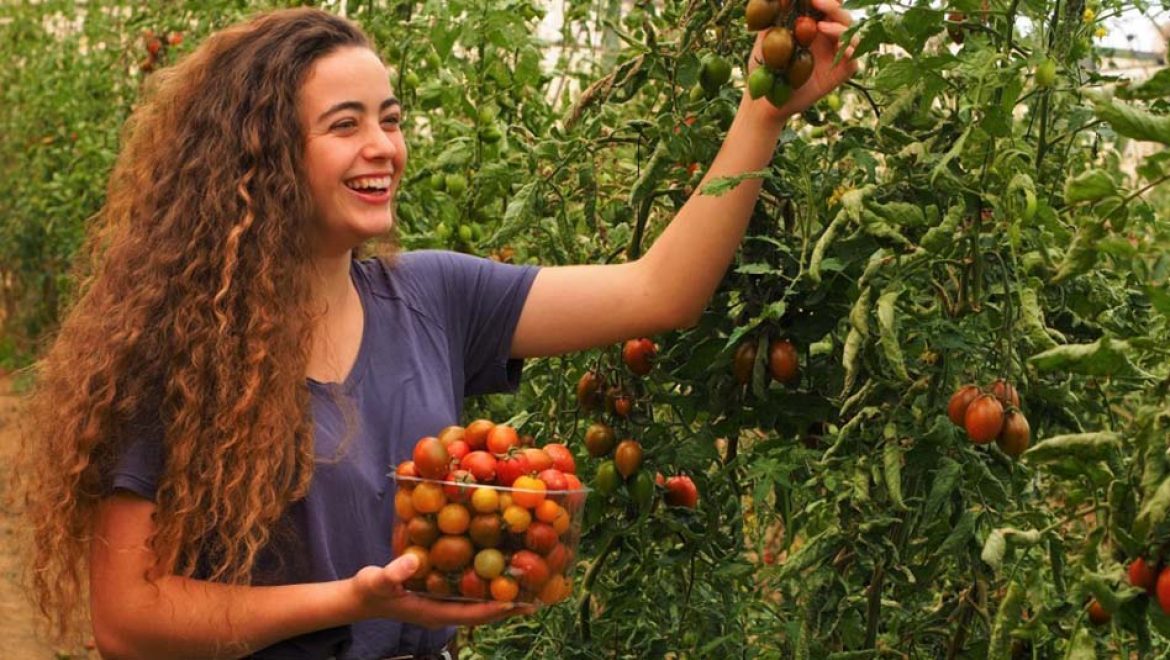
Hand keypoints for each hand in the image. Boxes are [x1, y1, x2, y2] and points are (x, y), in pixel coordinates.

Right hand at [351, 553, 536, 628]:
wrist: (360, 596)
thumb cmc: (369, 590)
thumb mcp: (377, 580)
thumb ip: (393, 572)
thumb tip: (414, 561)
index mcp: (434, 613)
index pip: (474, 614)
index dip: (499, 607)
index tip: (523, 599)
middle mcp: (444, 612)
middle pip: (484, 611)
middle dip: (510, 602)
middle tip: (539, 589)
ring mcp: (443, 605)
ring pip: (480, 602)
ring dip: (502, 592)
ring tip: (529, 578)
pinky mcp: (441, 594)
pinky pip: (470, 591)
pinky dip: (486, 582)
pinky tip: (498, 567)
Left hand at [741, 0, 858, 121]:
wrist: (765, 99)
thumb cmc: (763, 66)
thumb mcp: (766, 36)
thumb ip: (777, 14)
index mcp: (812, 23)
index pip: (826, 4)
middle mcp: (827, 35)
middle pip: (840, 15)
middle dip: (833, 6)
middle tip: (820, 4)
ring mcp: (835, 53)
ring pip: (851, 34)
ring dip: (840, 27)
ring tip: (822, 27)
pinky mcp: (840, 72)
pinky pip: (853, 60)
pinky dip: (852, 51)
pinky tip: (843, 48)